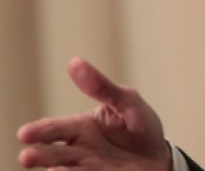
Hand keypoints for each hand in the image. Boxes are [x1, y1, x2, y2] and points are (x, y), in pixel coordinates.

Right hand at [17, 57, 171, 169]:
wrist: (161, 155)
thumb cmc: (140, 126)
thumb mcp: (127, 101)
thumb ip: (102, 87)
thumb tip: (75, 62)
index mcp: (82, 127)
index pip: (54, 128)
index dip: (39, 131)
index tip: (24, 133)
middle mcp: (80, 150)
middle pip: (53, 153)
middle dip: (39, 154)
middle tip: (27, 156)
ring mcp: (90, 168)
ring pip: (67, 169)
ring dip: (56, 170)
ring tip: (51, 170)